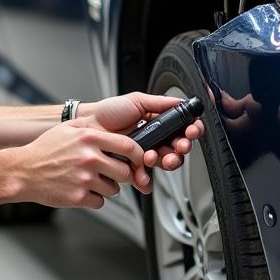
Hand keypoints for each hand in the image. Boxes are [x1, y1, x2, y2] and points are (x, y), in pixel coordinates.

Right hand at [13, 122, 144, 210]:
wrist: (23, 171)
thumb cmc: (44, 150)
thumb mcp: (68, 129)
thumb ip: (92, 128)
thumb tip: (114, 130)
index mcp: (89, 138)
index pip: (128, 146)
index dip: (138, 155)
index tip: (138, 159)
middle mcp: (89, 158)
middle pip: (125, 172)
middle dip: (122, 175)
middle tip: (111, 173)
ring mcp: (84, 179)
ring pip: (113, 189)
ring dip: (107, 187)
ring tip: (90, 180)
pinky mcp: (78, 197)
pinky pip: (100, 202)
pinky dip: (94, 199)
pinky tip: (81, 190)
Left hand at [79, 92, 205, 191]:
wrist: (88, 125)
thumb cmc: (109, 111)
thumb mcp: (137, 101)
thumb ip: (160, 102)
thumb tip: (180, 102)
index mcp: (159, 123)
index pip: (182, 129)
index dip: (191, 131)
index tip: (191, 131)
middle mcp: (155, 139)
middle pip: (178, 149)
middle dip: (182, 149)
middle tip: (179, 147)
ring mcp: (145, 154)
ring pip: (165, 163)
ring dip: (166, 162)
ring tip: (153, 157)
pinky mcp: (133, 167)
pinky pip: (145, 176)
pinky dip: (146, 178)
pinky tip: (143, 175)